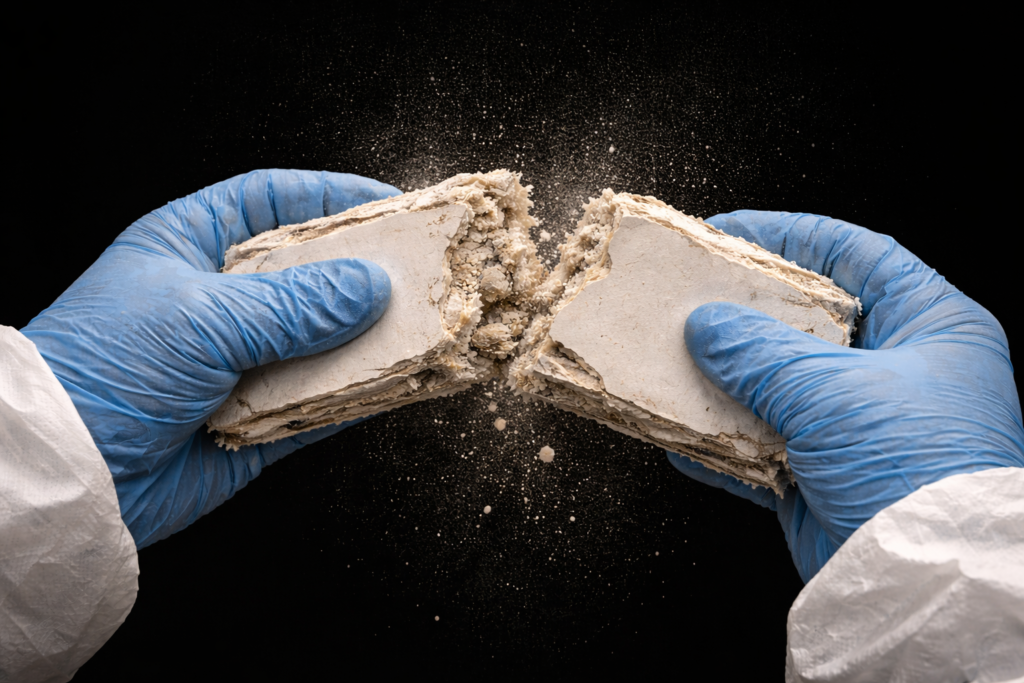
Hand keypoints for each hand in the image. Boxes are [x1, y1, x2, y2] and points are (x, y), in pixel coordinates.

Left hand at [22, 170, 398, 547]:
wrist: (69, 475)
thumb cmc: (109, 369)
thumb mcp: (205, 316)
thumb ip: (298, 303)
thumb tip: (372, 288)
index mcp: (191, 245)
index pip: (273, 201)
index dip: (334, 197)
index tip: (393, 204)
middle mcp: (220, 300)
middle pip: (310, 272)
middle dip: (366, 272)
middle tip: (424, 270)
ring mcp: (241, 362)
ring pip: (323, 341)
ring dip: (371, 338)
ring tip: (426, 328)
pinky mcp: (256, 420)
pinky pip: (322, 402)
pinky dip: (360, 396)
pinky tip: (399, 383)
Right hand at [668, 211, 1023, 581]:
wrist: (923, 578)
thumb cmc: (912, 465)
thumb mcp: (831, 389)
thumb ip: (759, 352)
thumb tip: (705, 326)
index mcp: (930, 325)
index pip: (853, 255)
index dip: (787, 236)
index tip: (726, 231)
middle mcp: (897, 371)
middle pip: (806, 321)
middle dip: (744, 310)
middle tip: (688, 294)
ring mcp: (858, 426)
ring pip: (775, 386)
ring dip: (721, 379)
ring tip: (670, 359)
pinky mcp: (825, 476)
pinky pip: (759, 447)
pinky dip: (718, 444)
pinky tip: (678, 436)